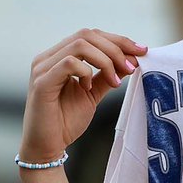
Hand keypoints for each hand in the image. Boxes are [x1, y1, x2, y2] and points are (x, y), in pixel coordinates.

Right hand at [19, 28, 147, 164]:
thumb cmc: (66, 121)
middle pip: (87, 35)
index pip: (91, 35)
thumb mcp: (93, 93)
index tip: (141, 51)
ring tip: (115, 80)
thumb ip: (107, 75)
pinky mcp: (41, 82)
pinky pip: (69, 63)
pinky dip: (86, 72)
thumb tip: (130, 60)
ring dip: (105, 60)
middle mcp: (48, 58)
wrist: (47, 147)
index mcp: (59, 56)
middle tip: (131, 67)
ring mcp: (42, 68)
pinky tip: (89, 88)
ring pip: (80, 45)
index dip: (118, 40)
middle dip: (116, 48)